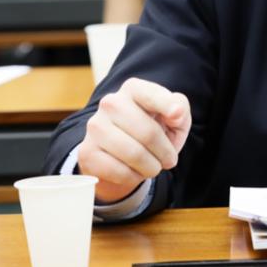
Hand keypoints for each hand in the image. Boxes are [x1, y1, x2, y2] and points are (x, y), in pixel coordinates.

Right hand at [77, 78, 190, 202]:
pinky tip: (134, 172)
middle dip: (165, 152)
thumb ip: (180, 107)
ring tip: (154, 167)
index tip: (177, 116)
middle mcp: (110, 103)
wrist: (120, 153)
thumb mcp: (173, 116)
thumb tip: (176, 113)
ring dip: (151, 167)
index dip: (167, 106)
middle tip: (169, 160)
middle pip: (148, 133)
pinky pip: (118, 171)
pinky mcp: (86, 152)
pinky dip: (133, 177)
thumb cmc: (153, 128)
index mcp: (133, 89)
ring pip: (134, 154)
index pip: (150, 95)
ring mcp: (95, 127)